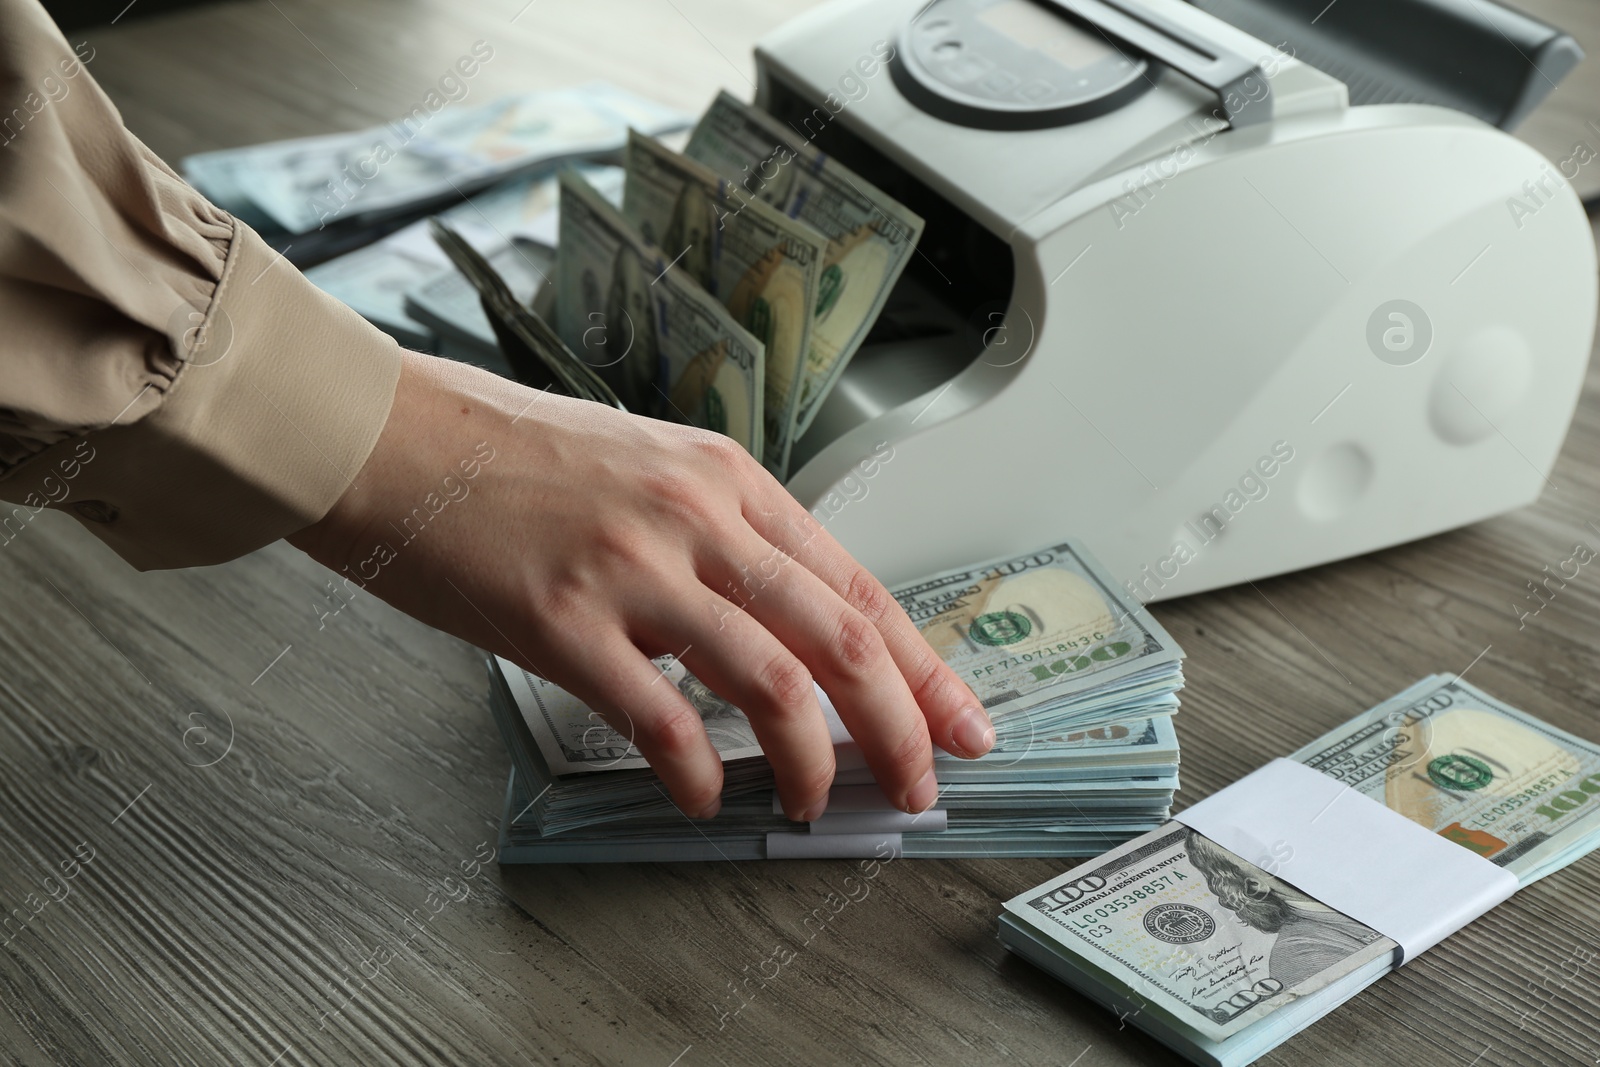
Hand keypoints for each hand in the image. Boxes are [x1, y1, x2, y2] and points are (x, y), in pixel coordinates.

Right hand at [288, 352, 994, 819]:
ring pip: (773, 685)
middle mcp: (698, 518)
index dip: (925, 667)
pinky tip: (704, 798)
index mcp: (728, 481)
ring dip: (814, 764)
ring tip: (816, 805)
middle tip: (918, 788)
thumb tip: (779, 623)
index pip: (860, 586)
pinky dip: (698, 775)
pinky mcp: (564, 621)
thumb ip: (721, 539)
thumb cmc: (511, 453)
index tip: (961, 724)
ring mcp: (634, 567)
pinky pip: (661, 721)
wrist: (393, 436)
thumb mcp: (648, 469)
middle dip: (901, 730)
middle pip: (842, 640)